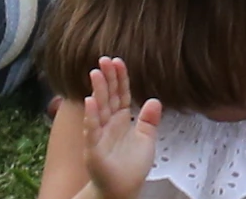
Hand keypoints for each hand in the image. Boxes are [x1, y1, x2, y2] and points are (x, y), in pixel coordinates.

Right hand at [79, 58, 168, 198]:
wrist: (122, 190)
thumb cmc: (131, 167)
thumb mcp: (146, 140)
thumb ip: (149, 120)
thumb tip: (155, 100)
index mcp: (122, 120)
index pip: (121, 94)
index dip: (120, 78)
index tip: (118, 61)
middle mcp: (109, 124)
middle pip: (108, 96)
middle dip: (107, 78)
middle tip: (104, 59)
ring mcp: (100, 135)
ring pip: (98, 109)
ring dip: (97, 91)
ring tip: (96, 73)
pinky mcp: (94, 148)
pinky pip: (92, 129)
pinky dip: (91, 115)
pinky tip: (90, 101)